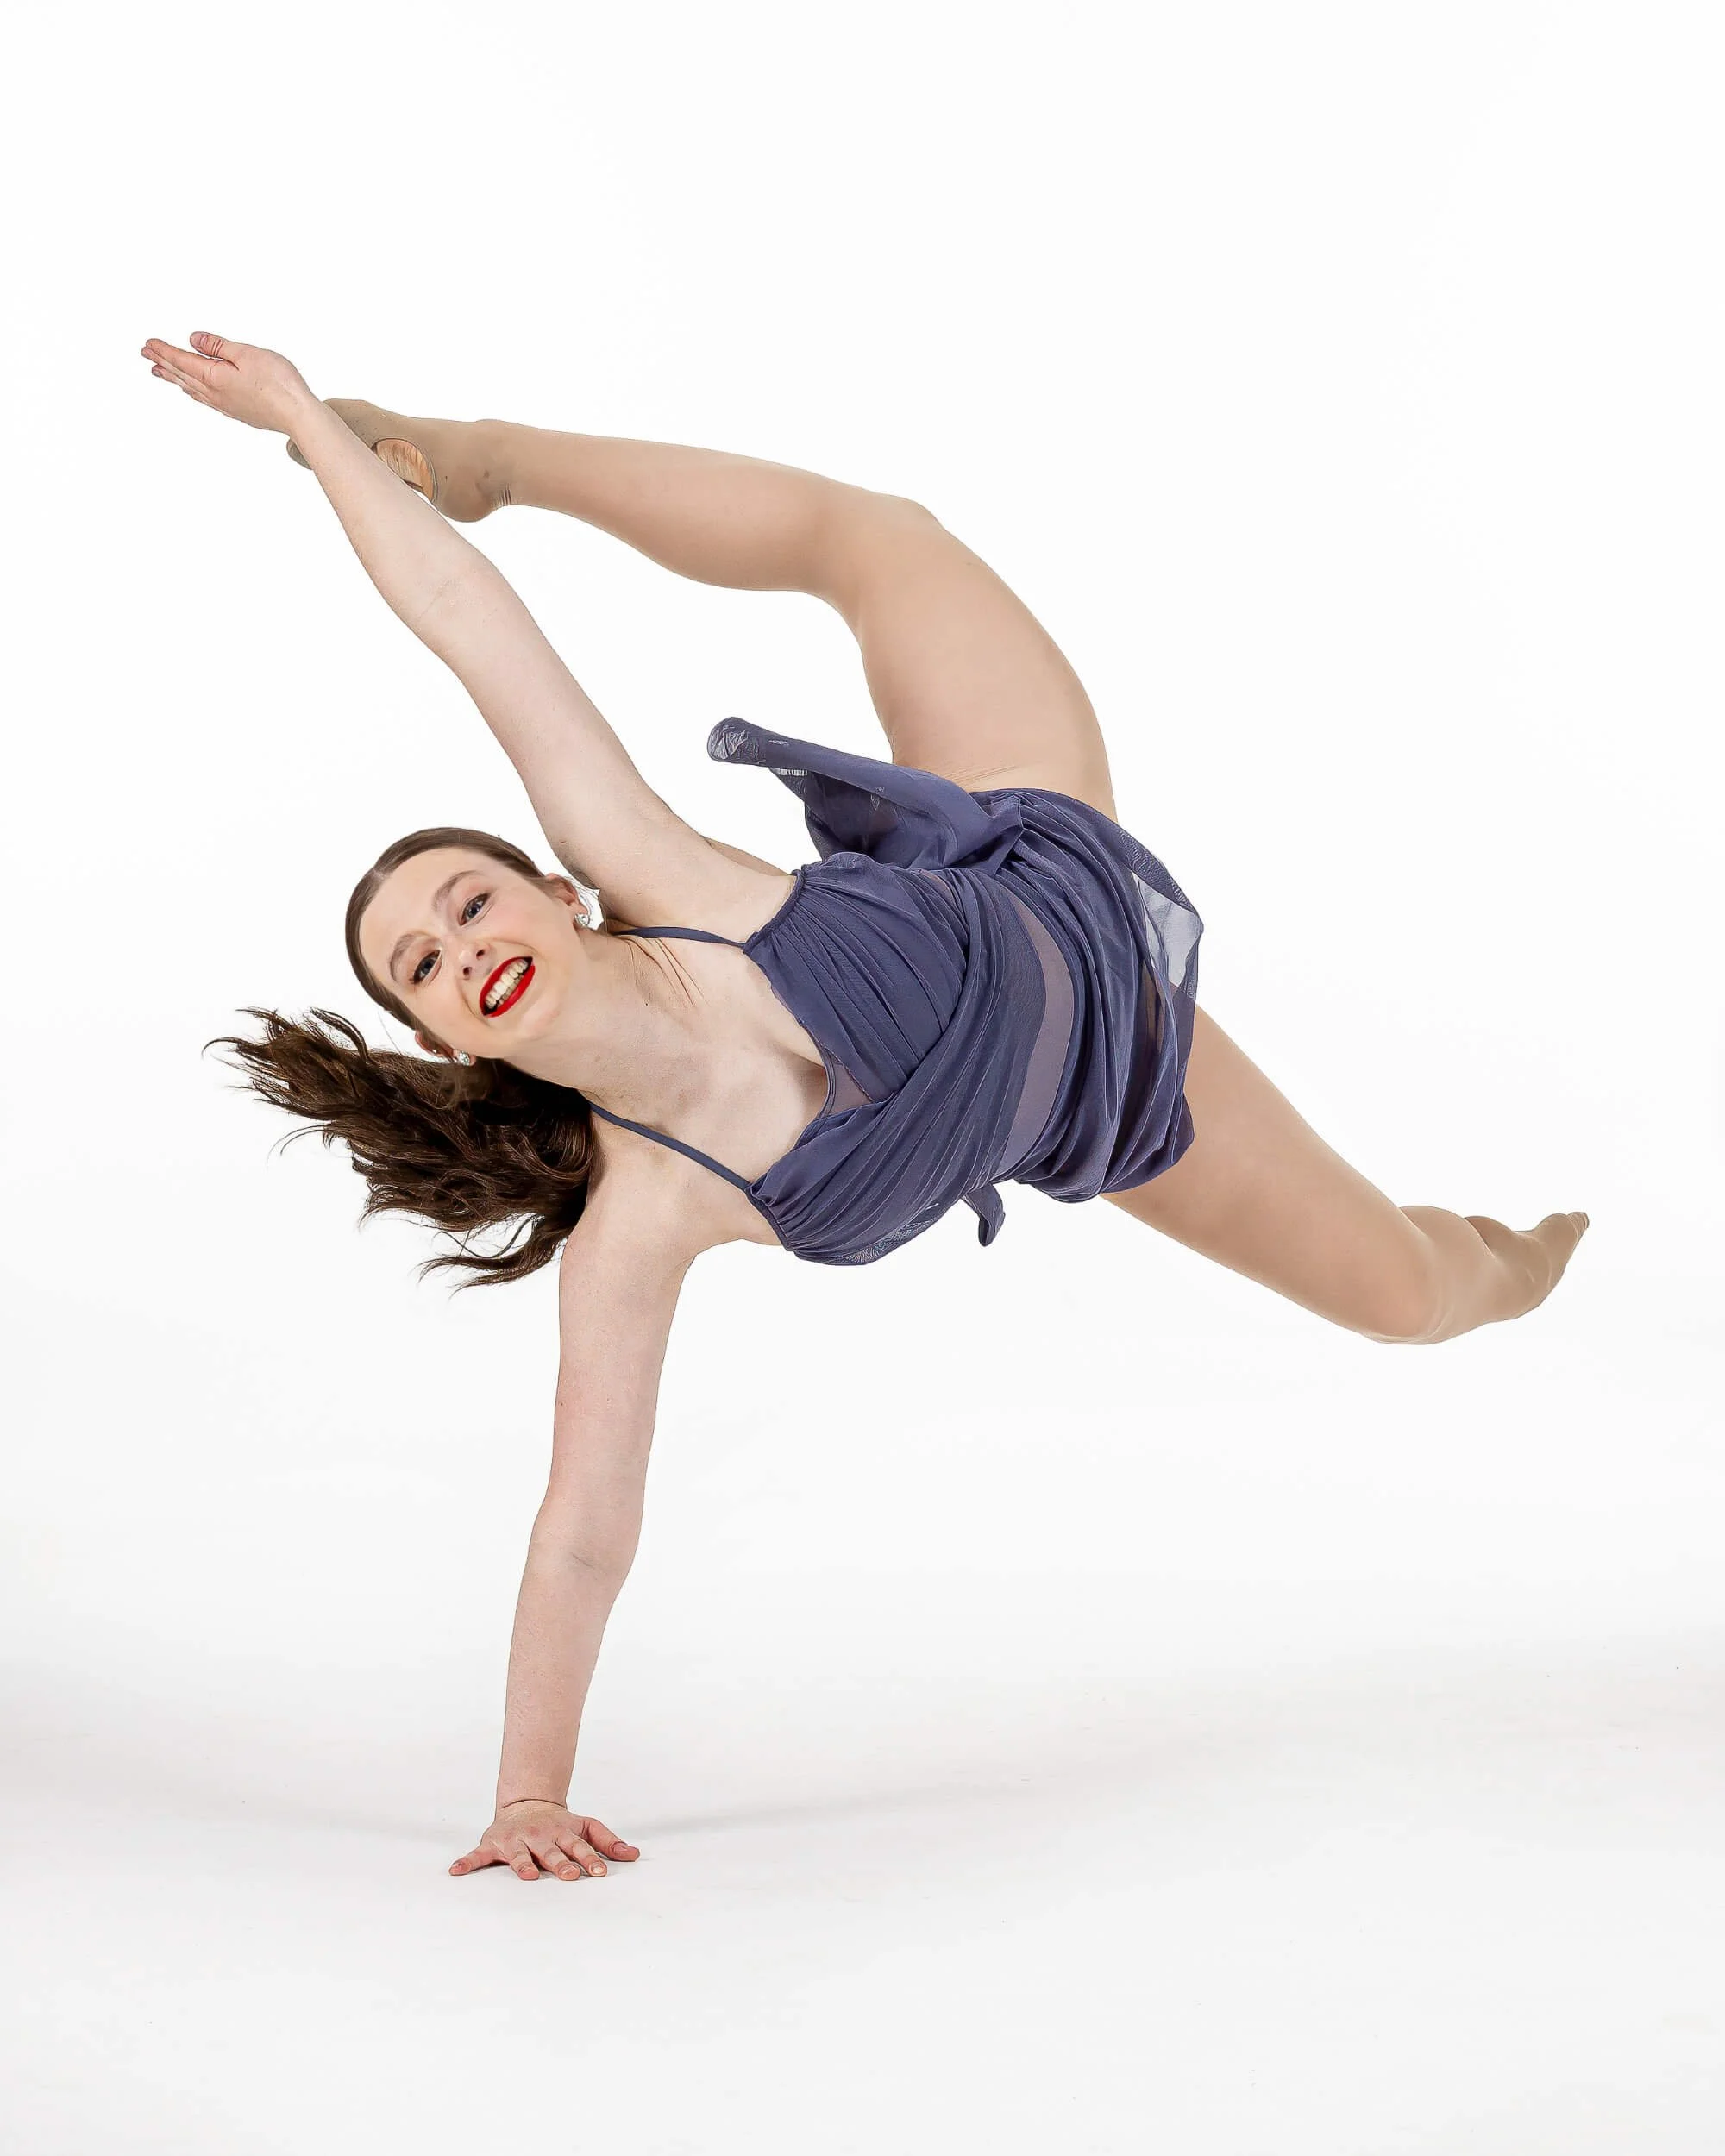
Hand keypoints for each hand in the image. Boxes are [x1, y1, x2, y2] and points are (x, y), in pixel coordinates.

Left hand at [140, 330, 312, 434]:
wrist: (298, 415)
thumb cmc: (278, 383)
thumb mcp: (247, 353)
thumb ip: (218, 346)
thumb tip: (194, 340)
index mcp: (215, 376)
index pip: (182, 360)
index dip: (164, 350)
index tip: (148, 343)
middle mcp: (215, 393)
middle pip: (182, 375)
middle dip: (163, 363)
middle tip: (146, 354)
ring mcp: (226, 405)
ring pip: (191, 389)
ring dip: (174, 379)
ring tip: (160, 372)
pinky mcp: (238, 411)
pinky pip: (205, 399)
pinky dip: (192, 391)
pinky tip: (192, 392)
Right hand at [449, 1800, 640, 1882]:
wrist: (526, 1804)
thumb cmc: (559, 1824)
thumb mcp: (585, 1827)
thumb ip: (609, 1841)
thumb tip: (635, 1855)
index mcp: (563, 1834)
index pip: (579, 1848)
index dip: (590, 1860)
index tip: (600, 1872)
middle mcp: (540, 1836)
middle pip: (552, 1852)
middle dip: (560, 1864)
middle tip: (569, 1876)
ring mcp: (516, 1840)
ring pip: (520, 1854)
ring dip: (523, 1865)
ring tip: (526, 1876)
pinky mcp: (494, 1844)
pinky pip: (478, 1855)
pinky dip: (467, 1862)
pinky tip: (457, 1871)